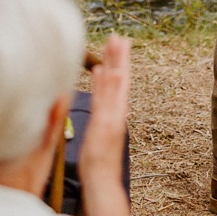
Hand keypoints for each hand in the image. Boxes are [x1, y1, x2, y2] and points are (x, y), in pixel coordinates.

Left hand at [78, 35, 131, 215]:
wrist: (102, 180)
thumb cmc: (97, 161)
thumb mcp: (97, 134)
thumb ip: (100, 115)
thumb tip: (98, 100)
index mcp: (113, 113)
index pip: (116, 83)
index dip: (117, 63)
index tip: (116, 45)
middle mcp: (116, 112)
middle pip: (119, 79)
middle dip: (119, 57)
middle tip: (118, 35)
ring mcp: (112, 117)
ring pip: (116, 84)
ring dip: (116, 63)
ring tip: (116, 43)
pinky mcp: (105, 125)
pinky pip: (106, 101)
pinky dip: (108, 85)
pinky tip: (105, 70)